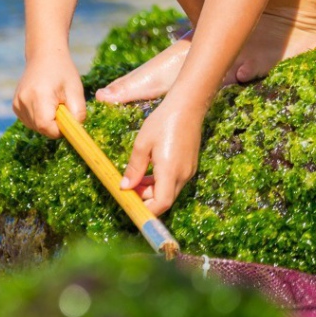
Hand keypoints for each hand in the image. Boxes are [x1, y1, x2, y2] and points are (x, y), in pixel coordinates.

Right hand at [13, 50, 84, 137]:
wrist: (45, 56)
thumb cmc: (63, 71)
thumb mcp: (76, 90)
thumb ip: (78, 112)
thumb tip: (76, 130)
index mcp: (38, 96)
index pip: (46, 126)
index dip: (60, 129)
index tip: (70, 120)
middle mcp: (23, 102)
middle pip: (41, 128)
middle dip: (56, 124)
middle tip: (64, 106)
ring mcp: (17, 105)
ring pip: (35, 126)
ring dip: (48, 121)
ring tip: (54, 102)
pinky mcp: (15, 106)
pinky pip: (30, 121)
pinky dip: (40, 117)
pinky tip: (46, 103)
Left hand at [119, 97, 202, 215]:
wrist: (188, 105)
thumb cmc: (163, 122)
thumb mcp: (142, 144)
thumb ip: (134, 168)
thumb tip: (125, 187)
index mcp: (170, 171)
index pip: (161, 204)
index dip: (145, 211)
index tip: (130, 205)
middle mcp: (183, 174)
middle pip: (164, 200)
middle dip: (145, 199)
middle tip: (128, 187)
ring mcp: (189, 170)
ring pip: (169, 191)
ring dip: (152, 190)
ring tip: (137, 176)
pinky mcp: (190, 164)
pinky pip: (174, 181)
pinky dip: (161, 182)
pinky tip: (151, 168)